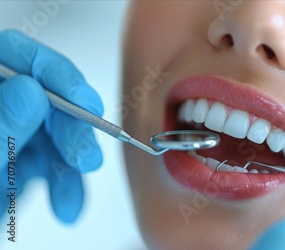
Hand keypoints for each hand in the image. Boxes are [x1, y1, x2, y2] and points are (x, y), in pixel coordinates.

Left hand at [0, 30, 102, 222]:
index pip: (13, 54)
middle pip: (42, 97)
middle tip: (86, 157)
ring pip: (52, 134)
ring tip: (69, 200)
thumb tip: (30, 90)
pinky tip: (65, 206)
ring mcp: (3, 135)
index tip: (86, 103)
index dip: (55, 72)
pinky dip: (64, 186)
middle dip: (71, 129)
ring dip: (70, 168)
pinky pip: (48, 165)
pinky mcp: (12, 163)